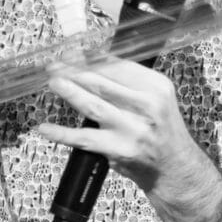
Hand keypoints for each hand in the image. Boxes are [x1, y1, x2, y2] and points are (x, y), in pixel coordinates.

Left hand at [38, 58, 221, 221]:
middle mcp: (147, 106)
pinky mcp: (119, 150)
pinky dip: (62, 134)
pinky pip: (85, 139)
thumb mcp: (154, 98)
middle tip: (55, 65)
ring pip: (94, 106)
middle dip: (75, 71)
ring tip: (54, 82)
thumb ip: (127, 81)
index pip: (118, 65)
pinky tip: (46, 128)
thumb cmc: (160, 130)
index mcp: (156, 87)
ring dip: (70, 92)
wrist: (175, 168)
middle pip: (103, 82)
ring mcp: (133, 129)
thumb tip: (88, 61)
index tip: (72, 53)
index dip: (91, 58)